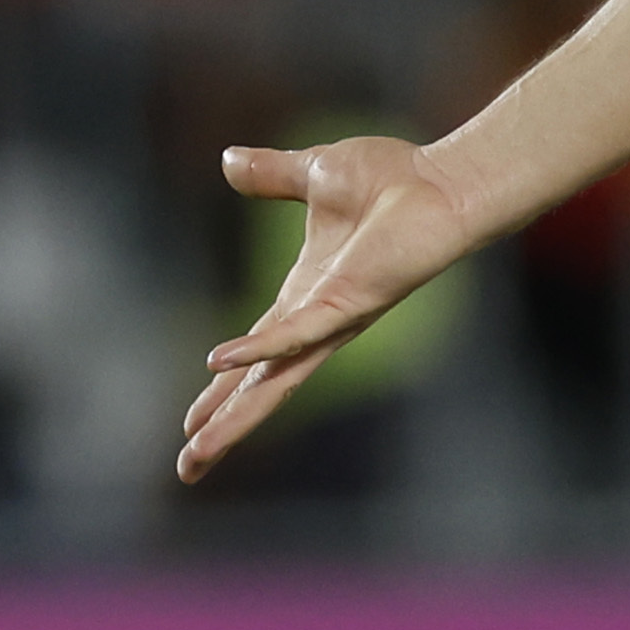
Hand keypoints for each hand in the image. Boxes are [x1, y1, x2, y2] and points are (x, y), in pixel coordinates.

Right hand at [177, 137, 476, 482]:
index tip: (191, 424)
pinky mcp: (349, 304)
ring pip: (273, 381)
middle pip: (260, 388)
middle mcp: (317, 321)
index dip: (223, 390)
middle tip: (187, 470)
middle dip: (223, 427)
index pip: (255, 357)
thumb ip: (270, 174)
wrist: (442, 180)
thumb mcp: (312, 173)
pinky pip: (294, 333)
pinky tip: (219, 361)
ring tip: (198, 451)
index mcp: (306, 297)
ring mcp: (333, 320)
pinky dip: (257, 348)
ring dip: (233, 416)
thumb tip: (227, 160)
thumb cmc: (392, 180)